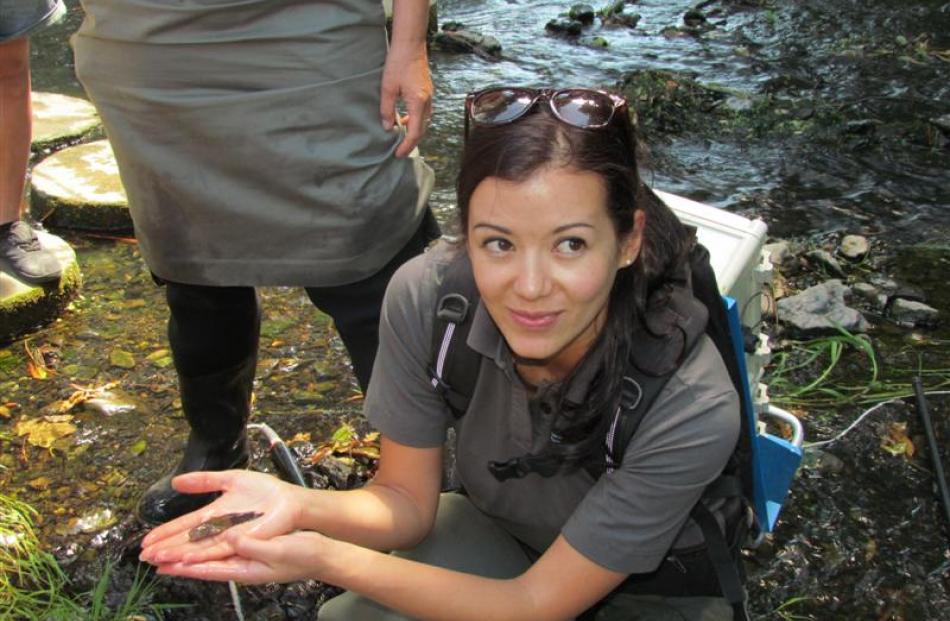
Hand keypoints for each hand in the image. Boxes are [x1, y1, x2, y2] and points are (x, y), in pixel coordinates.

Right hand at [139, 470, 301, 565]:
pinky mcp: (241, 542)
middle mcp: (218, 528)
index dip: (165, 533)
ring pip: (197, 548)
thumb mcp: (229, 479)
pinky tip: (184, 559)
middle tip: (143, 555)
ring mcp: (228, 536)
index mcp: (213, 514)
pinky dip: (200, 554)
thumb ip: (203, 481)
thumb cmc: (265, 491)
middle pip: (186, 540)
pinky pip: (217, 550)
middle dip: (165, 548)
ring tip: (157, 559)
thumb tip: (176, 481)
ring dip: (177, 554)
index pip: (184, 525)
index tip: (147, 541)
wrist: (289, 500)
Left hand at [151, 529, 335, 584]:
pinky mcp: (250, 549)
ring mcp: (245, 559)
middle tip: (150, 557)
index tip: (163, 562)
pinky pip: (221, 548)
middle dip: (176, 561)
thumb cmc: (302, 555)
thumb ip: (253, 546)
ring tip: (164, 550)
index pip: (208, 569)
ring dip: (185, 552)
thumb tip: (231, 539)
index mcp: (245, 569)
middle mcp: (240, 566)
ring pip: (208, 555)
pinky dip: (204, 545)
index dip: (185, 566)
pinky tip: (194, 541)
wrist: (320, 554)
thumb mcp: (278, 550)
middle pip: (202, 564)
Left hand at [380, 43, 432, 157]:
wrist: (410, 45)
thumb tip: (387, 128)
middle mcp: (427, 102)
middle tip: (399, 151)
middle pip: (422, 130)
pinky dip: (415, 121)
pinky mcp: (428, 92)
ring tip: (400, 136)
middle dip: (411, 142)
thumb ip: (387, 110)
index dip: (406, 146)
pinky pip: (424, 113)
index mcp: (418, 103)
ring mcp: (429, 97)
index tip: (398, 154)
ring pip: (424, 122)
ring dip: (413, 131)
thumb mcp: (387, 88)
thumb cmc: (398, 63)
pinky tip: (404, 119)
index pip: (414, 133)